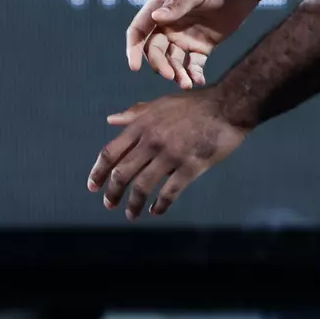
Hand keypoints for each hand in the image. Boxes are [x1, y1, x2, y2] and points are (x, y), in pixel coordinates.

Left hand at [89, 90, 247, 219]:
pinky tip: (155, 211)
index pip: (110, 152)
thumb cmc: (193, 104)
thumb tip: (111, 120)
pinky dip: (160, 204)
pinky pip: (170, 191)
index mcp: (141, 125)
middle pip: (122, 172)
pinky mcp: (191, 166)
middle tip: (109, 204)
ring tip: (131, 214)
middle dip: (112, 192)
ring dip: (133, 203)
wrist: (227, 105)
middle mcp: (151, 141)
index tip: (92, 185)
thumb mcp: (159, 104)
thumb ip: (135, 114)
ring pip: (143, 185)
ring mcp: (170, 154)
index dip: (98, 171)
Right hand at [126, 0, 261, 87]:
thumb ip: (177, 5)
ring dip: (177, 73)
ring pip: (173, 60)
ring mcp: (184, 36)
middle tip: (172, 76)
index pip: (139, 31)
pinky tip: (199, 81)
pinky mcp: (203, 45)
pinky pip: (194, 63)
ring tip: (187, 84)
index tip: (134, 67)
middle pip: (155, 50)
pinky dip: (194, 74)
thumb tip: (155, 17)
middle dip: (160, 65)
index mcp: (159, 8)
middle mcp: (168, 24)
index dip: (133, 49)